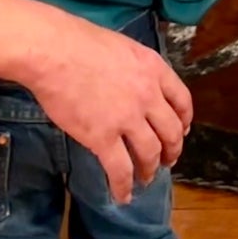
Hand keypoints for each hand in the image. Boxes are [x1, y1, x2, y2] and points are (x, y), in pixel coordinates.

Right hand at [29, 12, 193, 202]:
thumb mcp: (123, 48)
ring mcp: (127, 118)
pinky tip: (122, 196)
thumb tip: (136, 85)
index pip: (182, 100)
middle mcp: (148, 96)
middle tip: (167, 160)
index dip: (183, 120)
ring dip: (150, 170)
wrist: (54, 51)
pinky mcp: (102, 138)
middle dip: (172, 150)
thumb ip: (137, 70)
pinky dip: (123, 187)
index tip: (181, 131)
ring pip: (150, 153)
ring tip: (145, 178)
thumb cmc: (79, 43)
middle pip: (171, 132)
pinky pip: (120, 169)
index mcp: (154, 70)